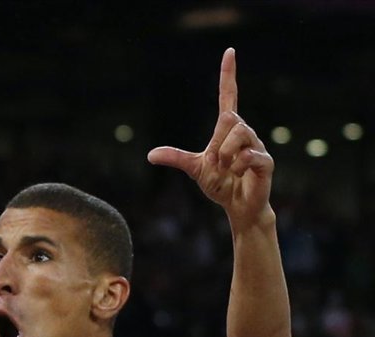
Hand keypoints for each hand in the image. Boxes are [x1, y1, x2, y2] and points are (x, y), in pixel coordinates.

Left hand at [147, 48, 274, 230]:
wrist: (238, 206)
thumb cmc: (220, 184)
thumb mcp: (195, 169)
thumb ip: (177, 158)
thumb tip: (150, 155)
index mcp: (228, 131)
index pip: (228, 96)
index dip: (228, 75)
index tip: (229, 51)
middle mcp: (245, 132)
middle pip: (229, 119)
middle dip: (217, 144)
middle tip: (217, 163)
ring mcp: (257, 145)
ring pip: (238, 134)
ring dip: (226, 156)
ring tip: (227, 169)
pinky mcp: (265, 160)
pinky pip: (249, 155)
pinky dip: (237, 166)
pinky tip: (239, 174)